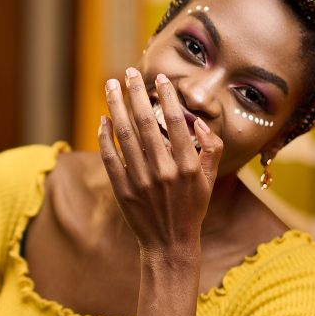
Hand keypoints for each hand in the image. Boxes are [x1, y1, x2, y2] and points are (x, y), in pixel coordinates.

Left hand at [97, 68, 221, 257]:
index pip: (177, 122)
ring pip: (125, 134)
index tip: (159, 79)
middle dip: (136, 93)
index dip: (167, 98)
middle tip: (129, 71)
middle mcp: (164, 170)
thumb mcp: (211, 180)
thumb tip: (199, 123)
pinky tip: (103, 119)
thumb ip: (211, 149)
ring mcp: (141, 180)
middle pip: (147, 122)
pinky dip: (104, 136)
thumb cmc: (192, 208)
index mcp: (188, 165)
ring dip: (116, 106)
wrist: (170, 243)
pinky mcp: (122, 189)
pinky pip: (110, 157)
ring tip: (111, 85)